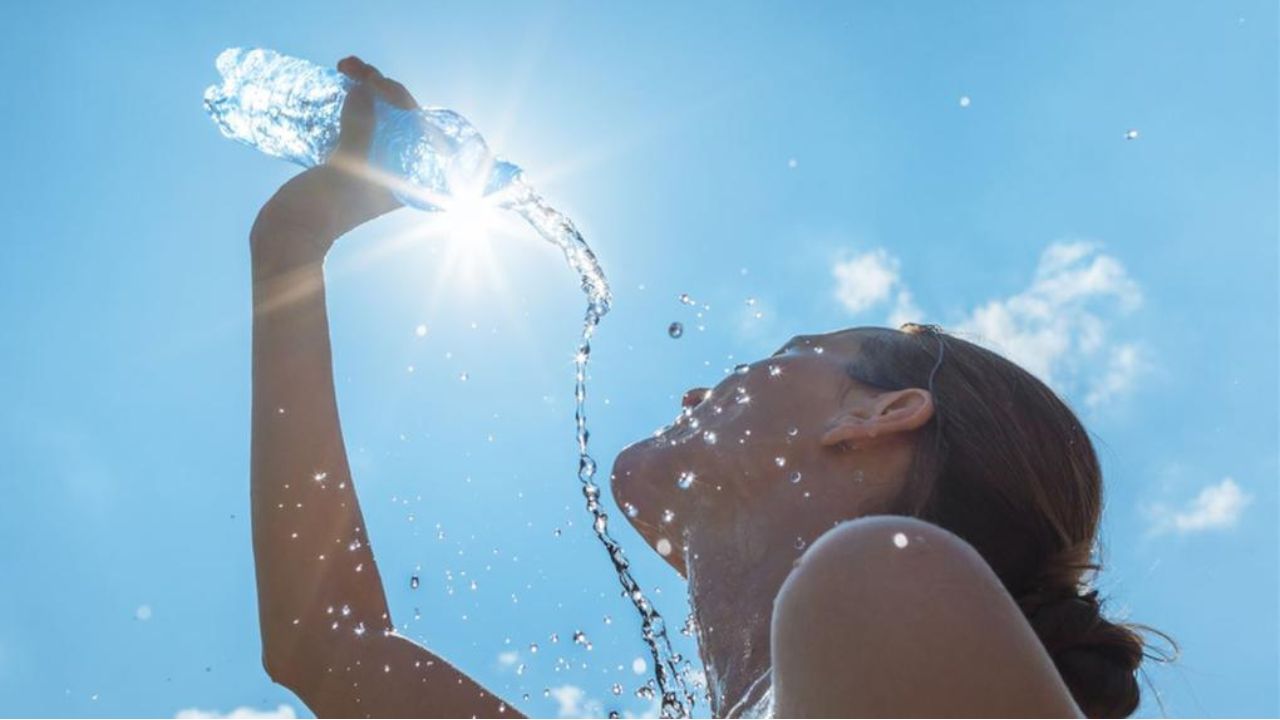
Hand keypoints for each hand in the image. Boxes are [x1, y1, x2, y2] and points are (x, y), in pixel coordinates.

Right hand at [250, 56, 420, 273]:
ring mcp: (370, 165)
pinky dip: (349, 102)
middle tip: (353, 66)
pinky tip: (338, 85)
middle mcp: (394, 171)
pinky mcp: (345, 162)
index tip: (375, 81)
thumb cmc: (322, 210)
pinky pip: (355, 123)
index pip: (419, 128)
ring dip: (364, 89)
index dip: (401, 97)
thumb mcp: (346, 168)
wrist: (287, 235)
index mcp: (407, 179)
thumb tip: (366, 88)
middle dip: (380, 87)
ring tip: (344, 67)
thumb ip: (361, 129)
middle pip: (398, 118)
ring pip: (376, 116)